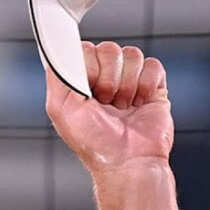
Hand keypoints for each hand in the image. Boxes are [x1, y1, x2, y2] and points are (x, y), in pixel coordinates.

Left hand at [45, 41, 172, 172]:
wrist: (126, 160)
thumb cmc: (92, 141)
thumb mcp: (60, 109)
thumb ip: (56, 77)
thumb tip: (59, 53)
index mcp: (80, 80)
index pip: (84, 49)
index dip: (88, 65)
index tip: (88, 86)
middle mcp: (104, 76)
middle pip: (108, 49)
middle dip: (108, 78)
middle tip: (106, 101)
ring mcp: (129, 79)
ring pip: (131, 54)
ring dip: (127, 84)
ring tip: (121, 106)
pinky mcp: (153, 85)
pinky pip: (153, 65)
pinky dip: (146, 85)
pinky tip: (139, 103)